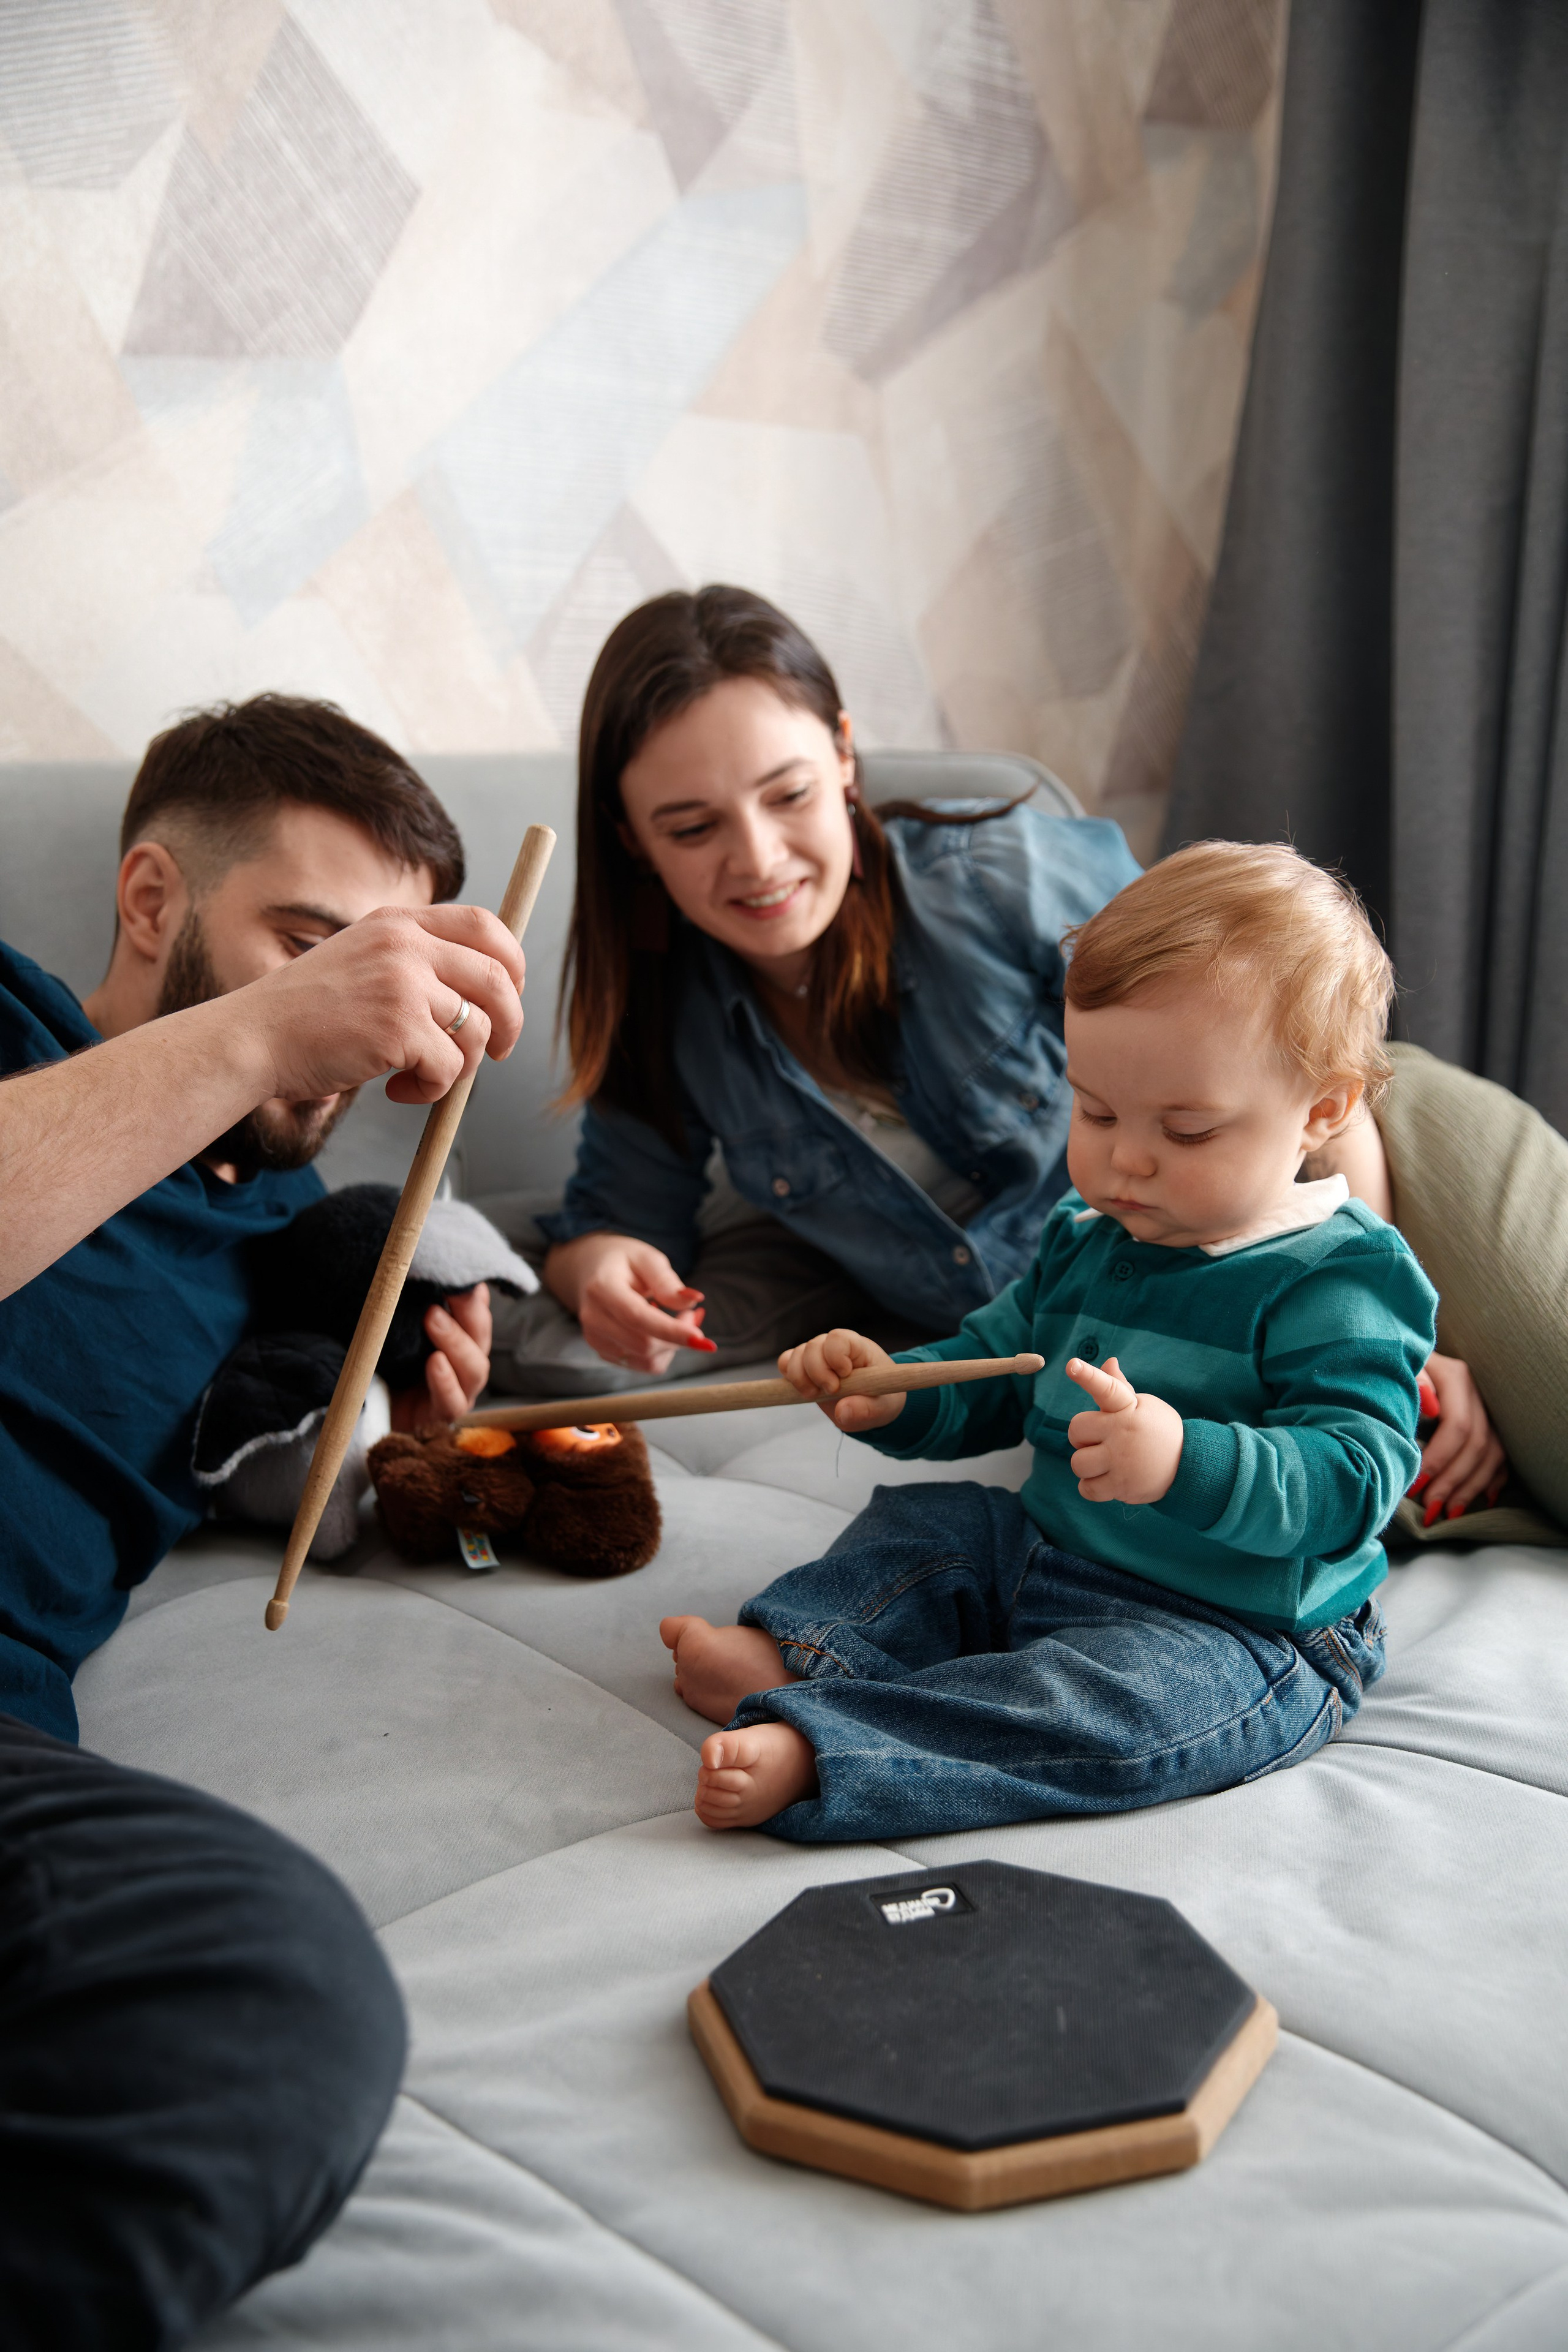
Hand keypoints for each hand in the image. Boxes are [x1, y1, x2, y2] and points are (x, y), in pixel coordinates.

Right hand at [244, 904, 526, 1108]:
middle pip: (497, 979)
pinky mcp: (400, 1028)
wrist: (253, 1039)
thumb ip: (415, 965)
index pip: (485, 925)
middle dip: (509, 1023)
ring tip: (419, 1078)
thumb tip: (488, 995)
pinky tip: (396, 1091)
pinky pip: (449, 1069)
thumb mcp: (363, 962)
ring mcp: (404, 984)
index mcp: (398, 924)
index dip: (511, 962)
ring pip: (477, 1032)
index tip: (510, 995)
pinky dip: (431, 1091)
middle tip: (497, 1053)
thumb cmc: (307, 1015)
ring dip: (459, 1067)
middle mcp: (405, 945)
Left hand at [391, 1284, 492, 1432]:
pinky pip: (452, 1401)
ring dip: (455, 1341)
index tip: (460, 1275)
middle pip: (480, 1338)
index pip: (477, 1316)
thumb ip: (423, 1307)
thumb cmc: (386, 1367)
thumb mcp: (402, 1332)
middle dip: (467, 1312)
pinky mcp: (440, 1418)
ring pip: (475, 1368)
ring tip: (433, 1317)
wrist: (367, 1413)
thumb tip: (443, 1279)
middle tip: (446, 1290)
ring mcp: (458, 1394)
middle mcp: (464, 1367)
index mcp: (459, 1343)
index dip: (473, 1296)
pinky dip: (445, 1381)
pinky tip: (435, 1361)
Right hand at [544, 1232, 714, 1375]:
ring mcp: (596, 1339)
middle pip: (644, 1345)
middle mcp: (594, 1318)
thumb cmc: (624, 1261)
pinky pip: (643, 1364)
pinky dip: (663, 1351)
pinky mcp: (603, 1351)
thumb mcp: (647, 1258)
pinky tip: (663, 1329)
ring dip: (673, 1345)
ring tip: (678, 1318)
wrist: (589, 1270)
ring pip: (647, 1360)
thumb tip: (693, 1301)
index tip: (702, 1339)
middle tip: (694, 1313)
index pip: (638, 1318)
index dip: (671, 1331)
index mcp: (602, 1288)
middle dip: (679, 1336)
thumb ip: (668, 1281)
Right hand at [777, 1328, 903, 1433]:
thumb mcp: (882, 1409)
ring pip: (796, 1355)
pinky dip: (789, 1376)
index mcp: (858, 1348)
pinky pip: (786, 1362)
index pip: (838, 1338)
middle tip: (831, 1391)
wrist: (871, 1403)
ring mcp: (817, 1355)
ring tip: (816, 1395)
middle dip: (817, 1373)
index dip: (836, 1356)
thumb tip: (842, 1411)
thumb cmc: (880, 1399)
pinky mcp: (804, 1367)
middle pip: (813, 1347)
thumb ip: (866, 1409)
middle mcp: (834, 1347)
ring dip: (800, 1378)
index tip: (845, 1376)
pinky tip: (805, 1390)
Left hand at [1066, 1354, 1182, 1504]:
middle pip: (1076, 1430)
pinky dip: (1091, 1486)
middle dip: (1083, 1437)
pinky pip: (1086, 1488)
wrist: (1189, 1466)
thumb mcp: (1145, 1406)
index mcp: (1128, 1408)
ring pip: (1078, 1463)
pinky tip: (1106, 1479)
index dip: (1088, 1376)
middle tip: (1101, 1440)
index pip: (1107, 1388)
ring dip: (1087, 1464)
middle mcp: (1123, 1432)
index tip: (1072, 1365)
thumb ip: (1120, 1387)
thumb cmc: (1158, 1431)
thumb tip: (1109, 1362)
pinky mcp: (1122, 1486)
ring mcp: (1122, 1461)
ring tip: (1106, 1462)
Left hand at [1411, 1350, 1506, 1522]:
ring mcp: (1487, 1407)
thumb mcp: (1397, 1368)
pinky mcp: (1489, 1421)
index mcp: (1456, 1377)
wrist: (1399, 1354)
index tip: (1415, 1486)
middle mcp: (1477, 1392)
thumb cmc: (1391, 1366)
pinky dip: (1493, 1480)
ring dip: (1471, 1487)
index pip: (1458, 1426)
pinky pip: (1501, 1456)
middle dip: (1453, 1481)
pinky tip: (1482, 1500)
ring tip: (1449, 1512)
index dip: (1439, 1460)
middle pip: (1477, 1444)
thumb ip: (1413, 1383)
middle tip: (1430, 1508)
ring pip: (1492, 1454)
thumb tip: (1430, 1406)